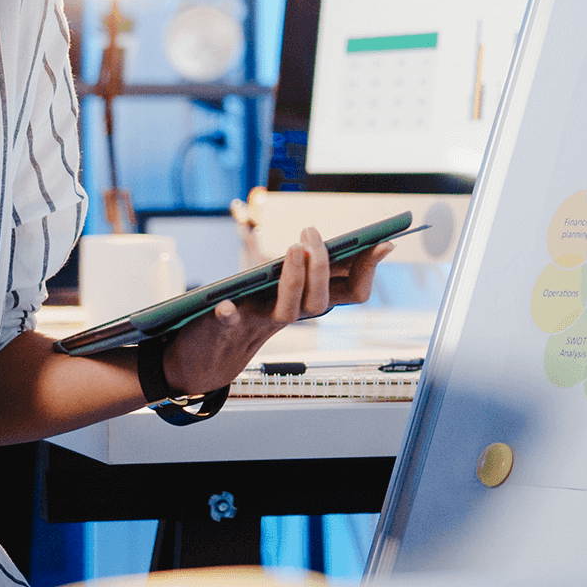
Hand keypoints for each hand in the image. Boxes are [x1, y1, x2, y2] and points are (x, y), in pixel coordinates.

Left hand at [159, 226, 391, 395]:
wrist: (203, 354)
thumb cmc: (247, 309)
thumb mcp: (280, 283)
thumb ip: (305, 266)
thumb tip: (330, 239)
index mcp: (307, 301)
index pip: (352, 292)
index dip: (369, 269)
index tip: (382, 243)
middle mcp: (289, 315)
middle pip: (322, 301)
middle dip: (323, 265)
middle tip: (312, 233)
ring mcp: (258, 323)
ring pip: (288, 311)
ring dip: (294, 280)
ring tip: (292, 249)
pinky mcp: (225, 328)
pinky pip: (230, 324)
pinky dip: (229, 315)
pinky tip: (225, 305)